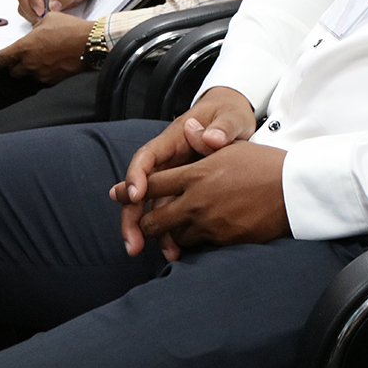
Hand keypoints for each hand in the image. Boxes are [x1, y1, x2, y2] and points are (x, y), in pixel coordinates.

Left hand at [0, 11, 92, 82]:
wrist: (90, 43)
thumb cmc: (71, 29)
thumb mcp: (48, 19)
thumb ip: (35, 28)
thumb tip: (34, 32)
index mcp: (24, 47)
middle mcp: (29, 63)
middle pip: (12, 71)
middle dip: (15, 64)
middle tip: (25, 56)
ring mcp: (41, 74)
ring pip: (28, 75)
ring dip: (31, 69)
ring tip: (44, 58)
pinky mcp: (53, 80)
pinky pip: (42, 78)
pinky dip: (45, 73)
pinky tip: (54, 63)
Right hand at [111, 87, 258, 255]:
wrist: (237, 120)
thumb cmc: (230, 115)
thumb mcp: (231, 117)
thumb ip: (223, 127)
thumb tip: (211, 138)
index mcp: (174, 139)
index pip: (147, 157)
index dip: (136, 176)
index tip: (136, 196)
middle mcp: (167, 160)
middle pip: (140, 188)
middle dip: (131, 215)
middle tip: (131, 242)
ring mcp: (173, 176)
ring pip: (152, 205)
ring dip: (145, 229)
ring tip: (140, 251)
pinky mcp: (183, 190)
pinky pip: (170, 211)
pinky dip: (168, 230)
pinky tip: (170, 249)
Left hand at [132, 140, 289, 258]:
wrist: (294, 190)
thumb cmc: (264, 164)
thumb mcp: (233, 147)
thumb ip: (205, 142)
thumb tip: (189, 129)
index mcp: (196, 174)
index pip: (153, 184)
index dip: (132, 190)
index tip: (120, 195)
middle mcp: (196, 200)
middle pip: (154, 218)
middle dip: (143, 222)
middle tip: (140, 224)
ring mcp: (208, 223)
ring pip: (173, 235)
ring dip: (168, 234)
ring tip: (168, 234)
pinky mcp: (222, 239)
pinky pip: (196, 245)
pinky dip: (191, 242)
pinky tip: (194, 238)